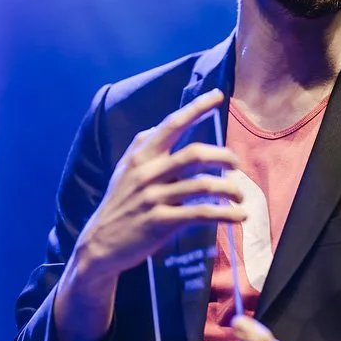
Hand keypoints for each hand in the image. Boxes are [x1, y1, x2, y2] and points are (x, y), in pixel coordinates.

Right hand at [74, 88, 245, 281]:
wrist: (99, 245)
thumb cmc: (119, 205)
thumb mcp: (125, 171)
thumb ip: (144, 149)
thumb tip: (161, 126)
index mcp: (141, 156)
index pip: (172, 124)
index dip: (196, 108)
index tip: (218, 96)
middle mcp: (147, 173)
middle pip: (194, 154)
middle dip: (223, 156)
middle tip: (237, 164)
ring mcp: (154, 198)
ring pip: (202, 185)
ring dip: (229, 189)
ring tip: (240, 196)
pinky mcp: (161, 222)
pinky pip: (201, 214)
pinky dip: (225, 214)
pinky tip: (238, 216)